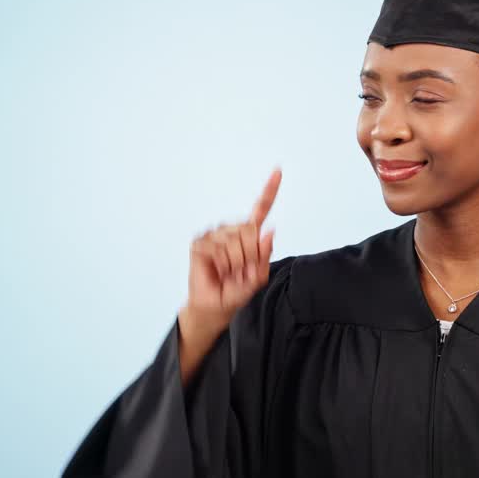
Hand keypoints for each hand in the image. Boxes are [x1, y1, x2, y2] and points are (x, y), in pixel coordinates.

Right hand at [182, 167, 280, 329]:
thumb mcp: (257, 277)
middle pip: (250, 231)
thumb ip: (264, 255)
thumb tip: (269, 230)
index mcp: (248, 235)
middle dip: (250, 256)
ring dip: (235, 263)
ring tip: (228, 272)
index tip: (278, 171)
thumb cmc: (235, 290)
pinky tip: (216, 269)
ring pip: (235, 241)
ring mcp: (215, 234)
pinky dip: (221, 263)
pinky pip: (217, 248)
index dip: (269, 190)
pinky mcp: (200, 242)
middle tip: (241, 271)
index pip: (260, 209)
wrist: (215, 306)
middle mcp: (232, 230)